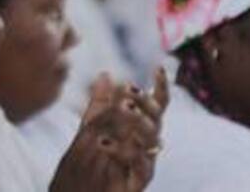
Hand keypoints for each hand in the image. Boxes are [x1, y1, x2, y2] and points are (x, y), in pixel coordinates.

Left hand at [52, 69, 168, 190]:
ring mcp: (145, 162)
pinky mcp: (139, 181)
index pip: (156, 105)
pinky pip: (140, 164)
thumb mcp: (89, 131)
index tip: (158, 68)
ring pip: (152, 136)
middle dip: (145, 100)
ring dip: (139, 119)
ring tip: (122, 108)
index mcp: (139, 129)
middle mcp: (146, 144)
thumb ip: (98, 105)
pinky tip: (103, 142)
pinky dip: (123, 150)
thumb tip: (105, 74)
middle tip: (128, 90)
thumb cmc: (88, 167)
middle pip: (156, 117)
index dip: (161, 87)